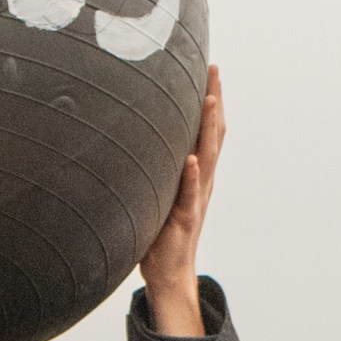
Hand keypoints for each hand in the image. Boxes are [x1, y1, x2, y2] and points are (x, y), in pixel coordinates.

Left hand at [139, 64, 222, 340]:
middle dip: (214, 100)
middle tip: (213, 70)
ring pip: (207, 157)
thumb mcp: (154, 193)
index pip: (206, 129)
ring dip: (208, 129)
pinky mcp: (184, 219)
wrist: (168, 272)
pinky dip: (191, 176)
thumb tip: (126, 142)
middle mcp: (201, 180)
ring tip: (208, 100)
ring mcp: (195, 198)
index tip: (208, 69)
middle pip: (212, 133)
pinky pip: (189, 195)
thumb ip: (151, 169)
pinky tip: (191, 159)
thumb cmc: (158, 231)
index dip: (210, 99)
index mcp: (195, 173)